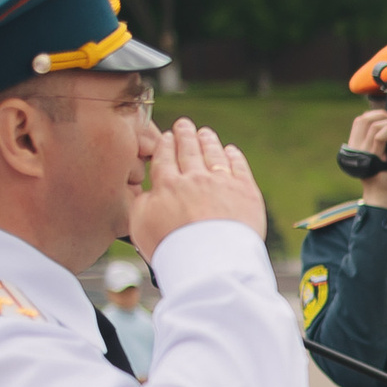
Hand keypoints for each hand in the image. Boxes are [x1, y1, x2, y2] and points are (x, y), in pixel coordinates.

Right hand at [131, 119, 266, 259]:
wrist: (212, 262)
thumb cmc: (173, 249)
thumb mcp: (140, 227)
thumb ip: (141, 204)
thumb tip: (148, 192)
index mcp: (168, 186)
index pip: (165, 159)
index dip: (165, 145)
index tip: (166, 136)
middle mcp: (195, 179)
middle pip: (189, 151)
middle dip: (185, 134)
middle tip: (184, 124)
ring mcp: (222, 183)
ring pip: (214, 154)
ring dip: (208, 140)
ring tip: (204, 132)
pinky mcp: (246, 192)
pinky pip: (239, 167)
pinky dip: (234, 156)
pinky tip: (231, 151)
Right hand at [345, 108, 386, 209]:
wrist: (380, 197)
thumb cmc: (381, 179)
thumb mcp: (378, 158)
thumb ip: (378, 145)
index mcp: (355, 146)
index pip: (359, 121)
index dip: (373, 114)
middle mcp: (356, 147)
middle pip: (364, 119)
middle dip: (382, 114)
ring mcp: (363, 152)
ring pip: (373, 125)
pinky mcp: (373, 157)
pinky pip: (379, 137)